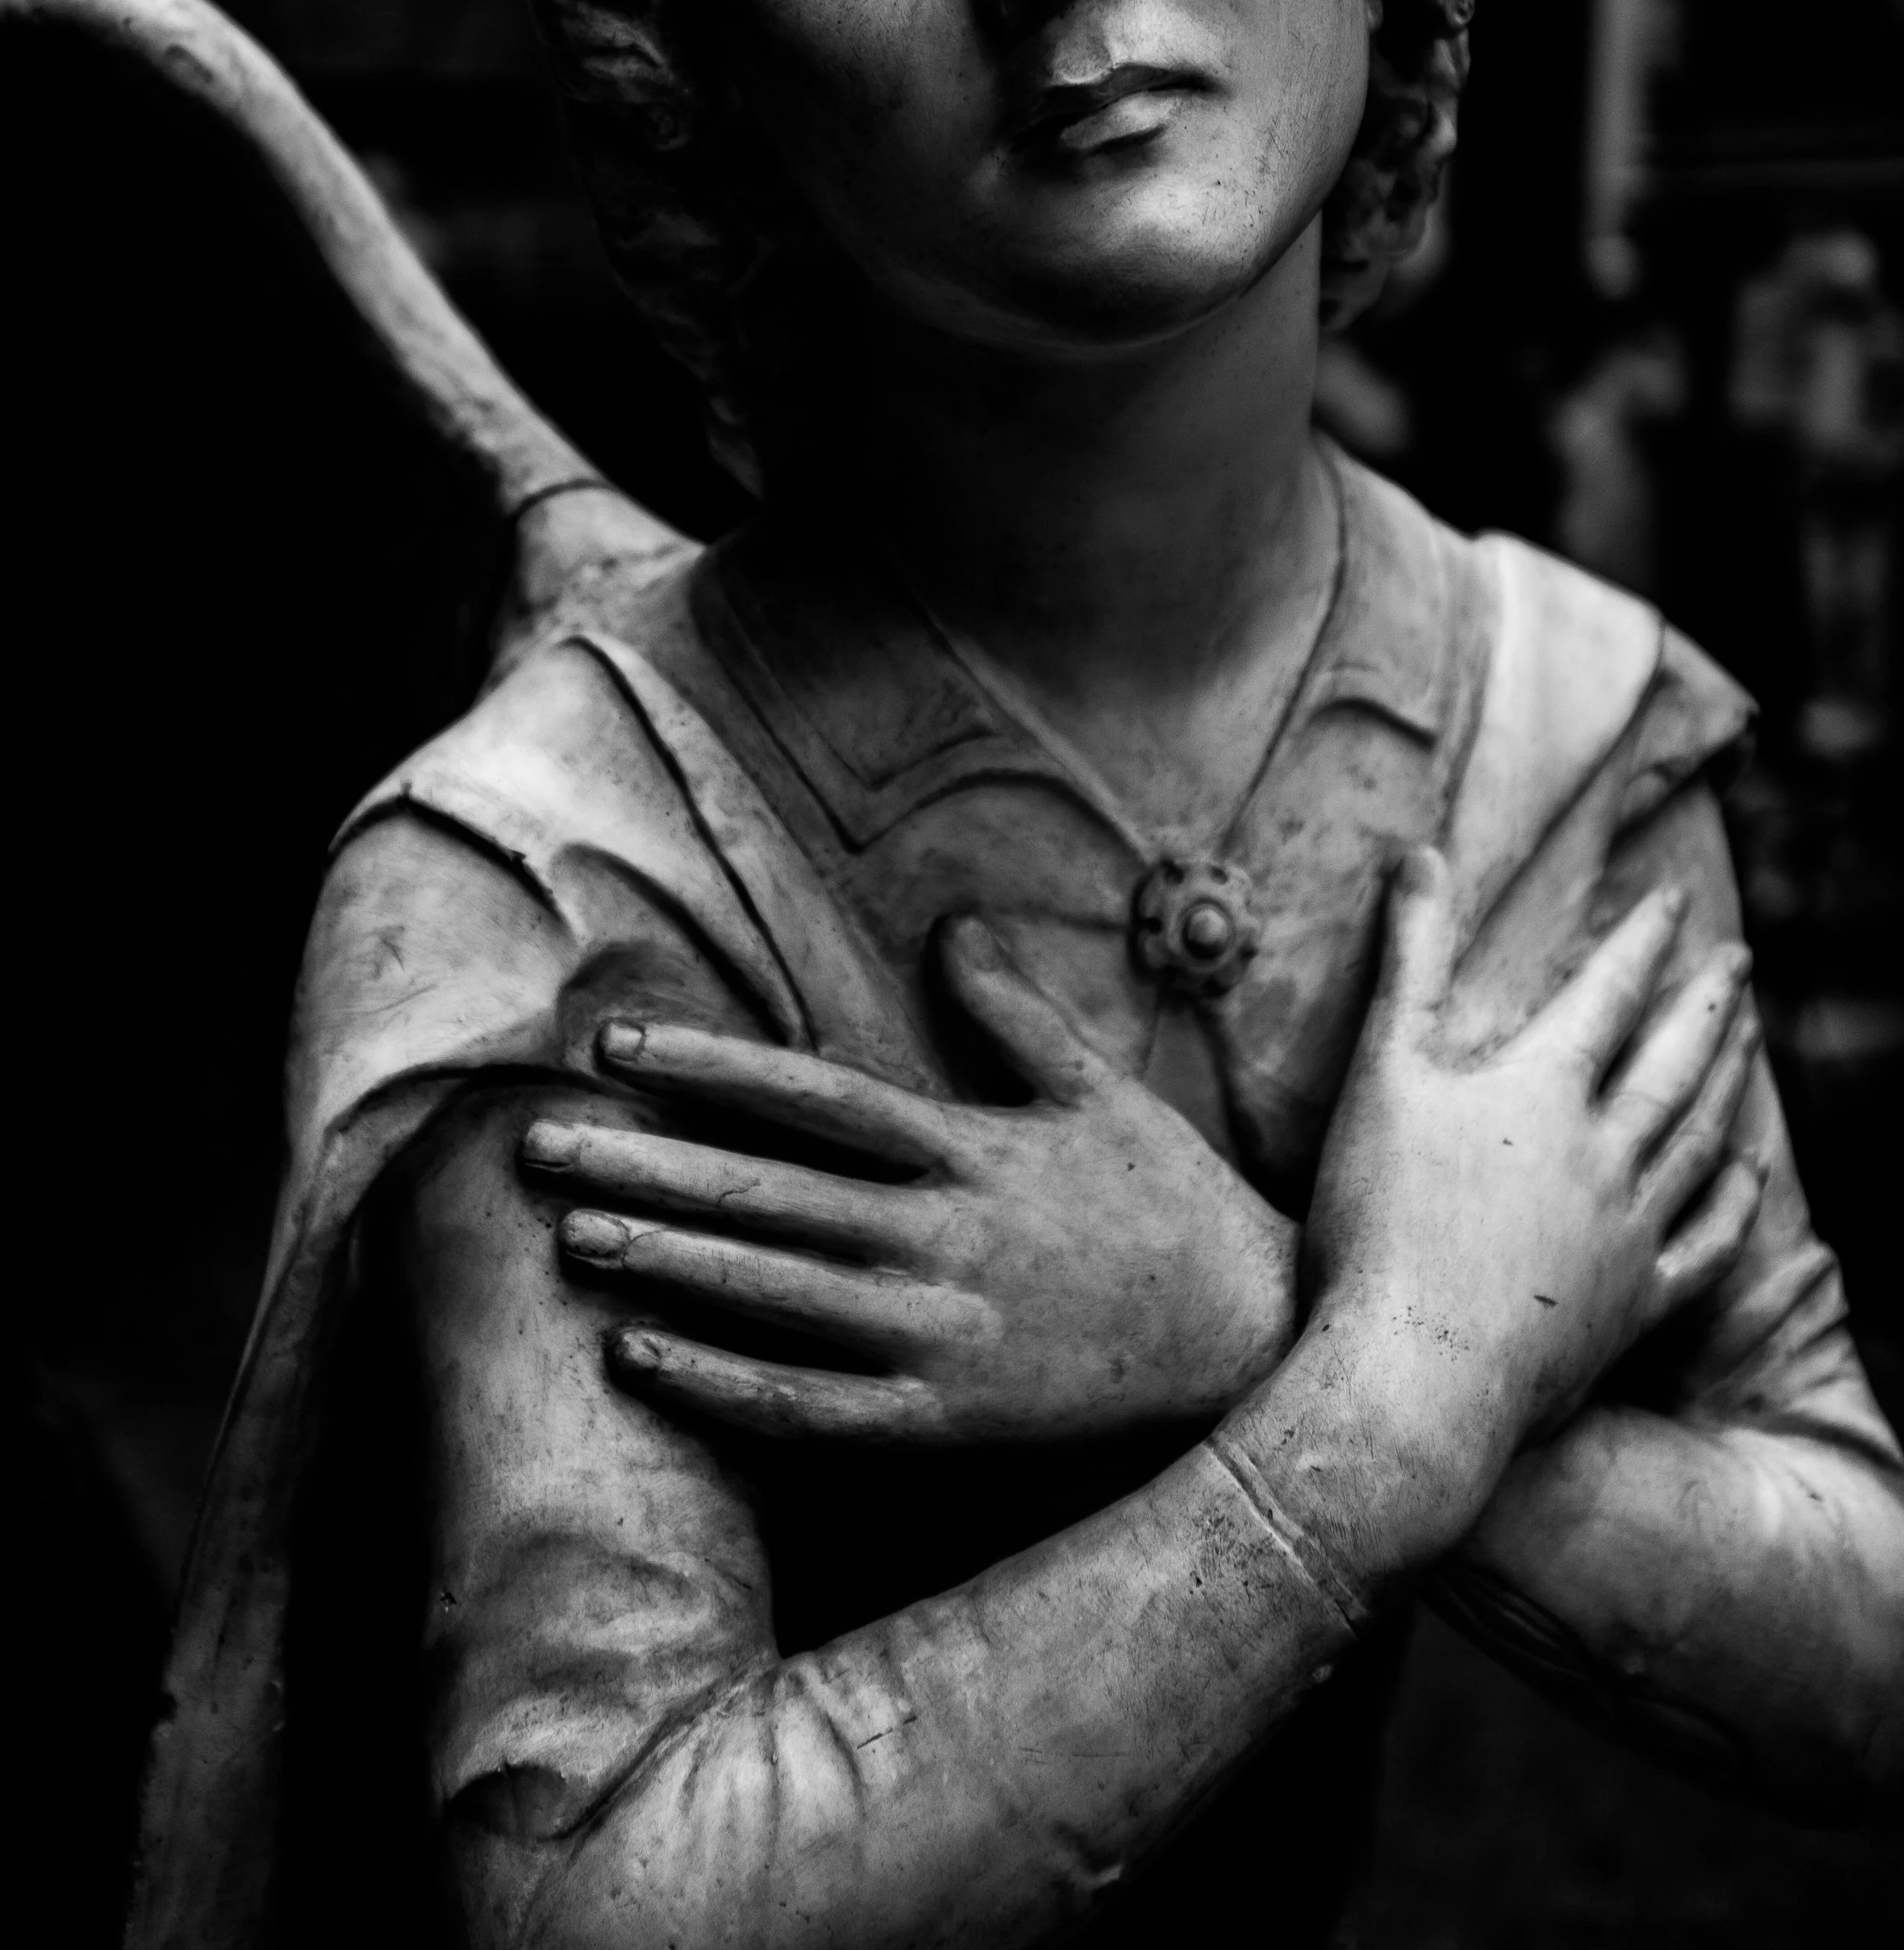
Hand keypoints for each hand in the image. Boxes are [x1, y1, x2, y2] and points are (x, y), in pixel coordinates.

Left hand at [519, 918, 1298, 1442]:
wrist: (1257, 1349)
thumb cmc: (1174, 1208)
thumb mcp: (1102, 1092)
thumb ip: (1014, 1012)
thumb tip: (950, 926)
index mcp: (969, 1149)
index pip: (814, 1098)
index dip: (711, 1069)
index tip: (615, 1047)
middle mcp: (939, 1239)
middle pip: (764, 1197)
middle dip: (645, 1166)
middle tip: (535, 1148)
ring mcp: (937, 1336)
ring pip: (771, 1296)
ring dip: (663, 1266)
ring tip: (568, 1237)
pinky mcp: (944, 1421)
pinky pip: (809, 1407)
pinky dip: (721, 1384)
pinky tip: (641, 1358)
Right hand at [1303, 850, 1764, 1504]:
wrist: (1413, 1377)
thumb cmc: (1378, 1222)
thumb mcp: (1380, 1073)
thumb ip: (1410, 962)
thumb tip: (1423, 855)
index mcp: (1541, 1092)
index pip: (1606, 995)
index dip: (1640, 942)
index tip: (1674, 902)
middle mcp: (1603, 1154)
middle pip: (1672, 1062)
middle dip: (1708, 1002)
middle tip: (1738, 960)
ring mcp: (1628, 1233)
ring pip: (1698, 1141)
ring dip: (1729, 1081)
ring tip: (1750, 1041)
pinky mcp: (1632, 1306)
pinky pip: (1708, 1245)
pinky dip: (1735, 1202)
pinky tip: (1749, 1174)